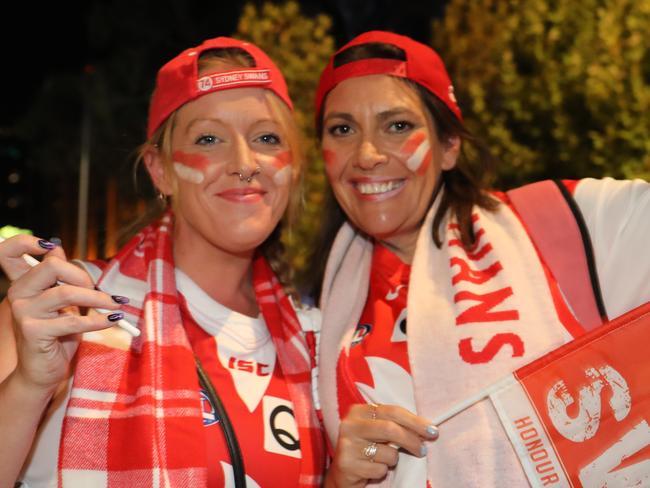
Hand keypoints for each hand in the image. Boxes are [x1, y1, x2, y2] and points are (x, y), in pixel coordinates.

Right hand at [6, 250, 125, 394]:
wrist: (43, 372)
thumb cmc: (56, 334)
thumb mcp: (60, 303)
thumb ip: (58, 277)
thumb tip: (57, 248)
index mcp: (22, 283)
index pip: (9, 252)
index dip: (25, 242)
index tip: (50, 246)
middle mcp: (18, 294)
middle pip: (51, 267)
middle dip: (82, 275)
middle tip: (98, 290)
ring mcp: (23, 313)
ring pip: (66, 293)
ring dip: (98, 299)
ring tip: (115, 306)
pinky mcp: (34, 331)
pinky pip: (73, 320)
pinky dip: (98, 319)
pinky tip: (112, 320)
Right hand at [325, 403, 438, 487]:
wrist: (343, 472)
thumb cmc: (366, 448)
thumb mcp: (377, 431)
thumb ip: (396, 425)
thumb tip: (427, 429)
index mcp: (359, 411)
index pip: (392, 411)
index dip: (415, 421)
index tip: (432, 430)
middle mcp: (350, 425)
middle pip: (391, 429)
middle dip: (412, 441)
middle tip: (423, 450)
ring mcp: (347, 445)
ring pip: (388, 453)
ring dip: (393, 460)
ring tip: (383, 460)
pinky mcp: (346, 464)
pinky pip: (379, 469)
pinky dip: (382, 472)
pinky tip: (372, 469)